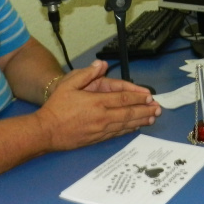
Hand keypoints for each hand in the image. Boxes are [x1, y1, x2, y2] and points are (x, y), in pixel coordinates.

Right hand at [37, 61, 161, 149]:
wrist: (45, 132)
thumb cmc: (56, 107)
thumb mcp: (68, 84)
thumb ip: (87, 74)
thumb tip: (101, 64)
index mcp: (97, 102)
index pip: (123, 98)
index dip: (139, 97)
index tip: (150, 96)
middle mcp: (102, 117)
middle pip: (129, 113)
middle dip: (145, 110)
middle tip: (158, 109)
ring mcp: (100, 130)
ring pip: (125, 125)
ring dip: (140, 121)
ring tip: (152, 118)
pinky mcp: (96, 139)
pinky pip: (116, 134)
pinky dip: (128, 130)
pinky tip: (135, 127)